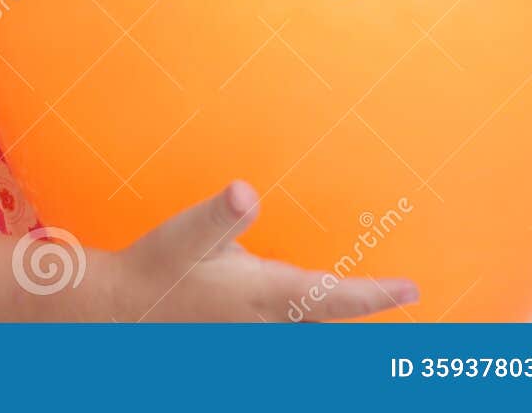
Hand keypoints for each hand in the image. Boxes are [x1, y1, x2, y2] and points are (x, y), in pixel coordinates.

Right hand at [107, 180, 419, 320]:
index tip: (411, 290)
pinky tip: (304, 322)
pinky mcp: (237, 339)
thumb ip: (221, 215)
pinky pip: (284, 339)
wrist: (120, 311)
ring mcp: (252, 337)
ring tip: (361, 307)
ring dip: (334, 323)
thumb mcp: (185, 234)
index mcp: (264, 294)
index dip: (375, 295)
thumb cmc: (157, 268)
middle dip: (363, 314)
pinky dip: (306, 332)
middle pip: (329, 324)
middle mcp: (266, 323)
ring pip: (308, 336)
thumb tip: (246, 192)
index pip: (333, 297)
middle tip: (402, 299)